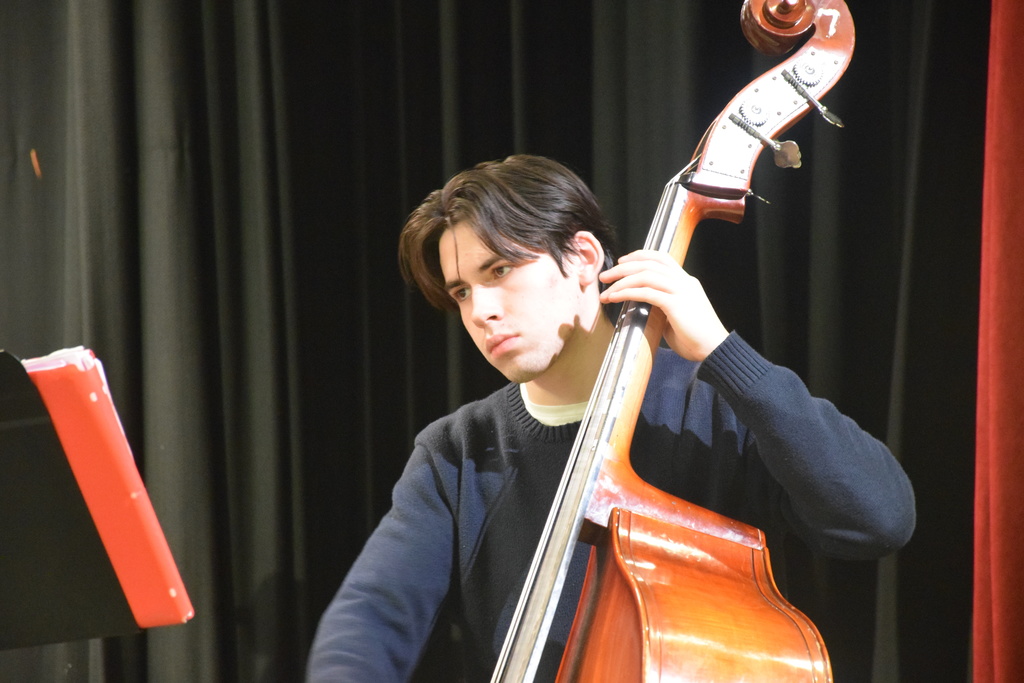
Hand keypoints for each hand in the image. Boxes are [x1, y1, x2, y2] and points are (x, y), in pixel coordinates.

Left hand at [598, 250, 728, 361]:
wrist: (714, 350)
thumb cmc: (695, 339)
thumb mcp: (677, 316)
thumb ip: (662, 306)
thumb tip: (643, 306)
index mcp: (686, 282)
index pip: (661, 258)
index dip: (640, 256)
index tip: (622, 261)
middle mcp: (685, 282)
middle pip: (649, 263)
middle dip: (623, 267)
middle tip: (605, 276)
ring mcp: (681, 291)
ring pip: (646, 275)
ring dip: (621, 281)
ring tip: (605, 290)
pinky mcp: (676, 304)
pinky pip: (647, 292)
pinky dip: (627, 293)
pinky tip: (614, 298)